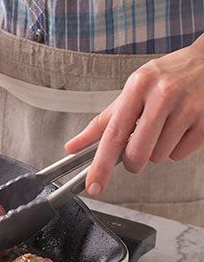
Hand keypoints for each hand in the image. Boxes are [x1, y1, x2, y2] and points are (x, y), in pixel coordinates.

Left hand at [65, 35, 203, 195]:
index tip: (94, 184)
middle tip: (137, 147)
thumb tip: (73, 147)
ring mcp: (189, 107)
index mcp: (139, 86)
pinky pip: (180, 154)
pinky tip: (180, 128)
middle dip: (133, 160)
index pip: (114, 134)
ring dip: (157, 150)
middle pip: (137, 153)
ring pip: (159, 156)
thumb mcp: (132, 90)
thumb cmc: (166, 77)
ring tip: (165, 125)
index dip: (101, 164)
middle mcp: (164, 94)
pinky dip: (176, 148)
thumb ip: (103, 122)